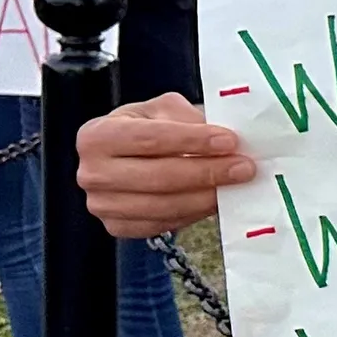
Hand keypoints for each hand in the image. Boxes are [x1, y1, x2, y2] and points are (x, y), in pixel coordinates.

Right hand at [76, 95, 256, 237]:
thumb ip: (188, 118)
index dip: (192, 141)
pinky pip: (162, 224)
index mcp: (97, 135)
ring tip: (237, 185)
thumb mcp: (164, 109)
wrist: (130, 155)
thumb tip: (226, 139)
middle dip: (207, 172)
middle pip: (158, 177)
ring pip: (163, 205)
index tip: (230, 141)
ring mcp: (101, 205)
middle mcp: (92, 173)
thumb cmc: (149, 126)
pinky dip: (194, 213)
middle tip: (244, 167)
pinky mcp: (117, 227)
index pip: (150, 138)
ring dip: (206, 197)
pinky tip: (217, 200)